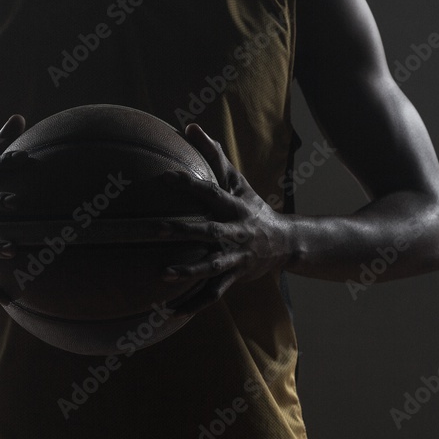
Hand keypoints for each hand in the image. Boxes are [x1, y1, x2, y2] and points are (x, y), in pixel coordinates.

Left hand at [158, 123, 297, 316]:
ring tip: (163, 273)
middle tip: (152, 229)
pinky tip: (171, 311)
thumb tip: (191, 127)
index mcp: (235, 208)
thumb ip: (215, 157)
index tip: (165, 177)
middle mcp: (236, 232)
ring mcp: (235, 257)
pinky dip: (194, 303)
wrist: (285, 244)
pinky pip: (213, 293)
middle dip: (182, 231)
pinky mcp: (234, 278)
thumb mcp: (238, 182)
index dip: (190, 185)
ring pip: (211, 266)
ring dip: (189, 271)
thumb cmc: (253, 208)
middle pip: (207, 231)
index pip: (211, 192)